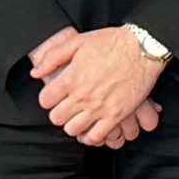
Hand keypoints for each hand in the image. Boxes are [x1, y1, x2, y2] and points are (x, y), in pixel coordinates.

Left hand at [36, 28, 168, 146]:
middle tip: (66, 107)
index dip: (48, 98)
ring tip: (79, 117)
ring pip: (73, 130)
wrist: (142, 48)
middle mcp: (82, 96)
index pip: (45, 100)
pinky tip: (92, 129)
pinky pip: (96, 137)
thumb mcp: (77, 41)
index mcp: (71, 78)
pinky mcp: (116, 116)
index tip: (55, 96)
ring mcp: (99, 108)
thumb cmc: (111, 42)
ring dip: (73, 124)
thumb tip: (36, 73)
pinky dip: (91, 136)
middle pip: (57, 118)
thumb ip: (53, 57)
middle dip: (59, 113)